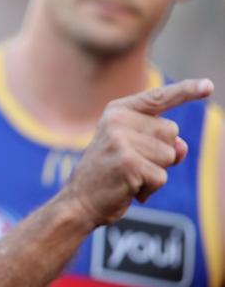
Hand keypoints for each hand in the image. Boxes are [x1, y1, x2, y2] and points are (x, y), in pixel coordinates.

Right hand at [62, 79, 213, 226]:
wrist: (79, 201)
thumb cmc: (108, 174)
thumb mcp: (133, 150)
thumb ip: (160, 142)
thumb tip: (182, 147)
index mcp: (117, 111)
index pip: (158, 97)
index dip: (186, 91)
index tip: (208, 85)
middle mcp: (118, 120)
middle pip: (172, 131)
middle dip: (161, 153)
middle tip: (131, 165)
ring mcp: (121, 140)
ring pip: (170, 155)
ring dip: (155, 172)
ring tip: (128, 177)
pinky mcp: (128, 162)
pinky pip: (161, 176)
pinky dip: (150, 189)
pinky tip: (128, 189)